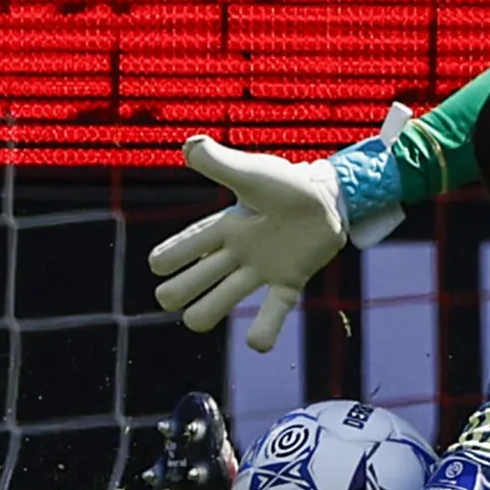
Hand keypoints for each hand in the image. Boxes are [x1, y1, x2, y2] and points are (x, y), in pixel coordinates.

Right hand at [149, 136, 347, 352]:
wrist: (331, 197)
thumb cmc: (287, 184)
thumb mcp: (253, 173)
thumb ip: (221, 162)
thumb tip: (189, 145)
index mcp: (224, 228)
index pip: (184, 247)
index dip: (168, 257)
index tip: (158, 264)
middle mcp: (236, 254)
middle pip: (193, 281)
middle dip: (178, 290)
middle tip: (172, 297)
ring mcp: (261, 271)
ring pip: (222, 301)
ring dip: (207, 312)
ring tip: (197, 318)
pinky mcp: (289, 282)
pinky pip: (273, 312)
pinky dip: (263, 330)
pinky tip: (256, 343)